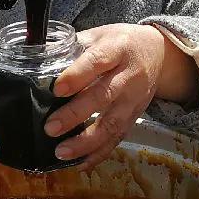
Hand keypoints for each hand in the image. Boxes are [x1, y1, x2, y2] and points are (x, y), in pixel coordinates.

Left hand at [44, 24, 198, 168]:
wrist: (159, 54)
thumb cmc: (121, 43)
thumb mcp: (100, 34)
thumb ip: (74, 47)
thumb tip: (39, 59)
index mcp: (117, 49)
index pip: (97, 61)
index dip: (77, 76)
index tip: (57, 89)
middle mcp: (129, 76)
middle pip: (103, 97)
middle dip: (76, 114)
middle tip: (51, 127)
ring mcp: (134, 100)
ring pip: (112, 124)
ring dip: (86, 142)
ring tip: (62, 152)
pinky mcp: (134, 118)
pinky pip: (118, 138)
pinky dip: (99, 154)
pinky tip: (80, 163)